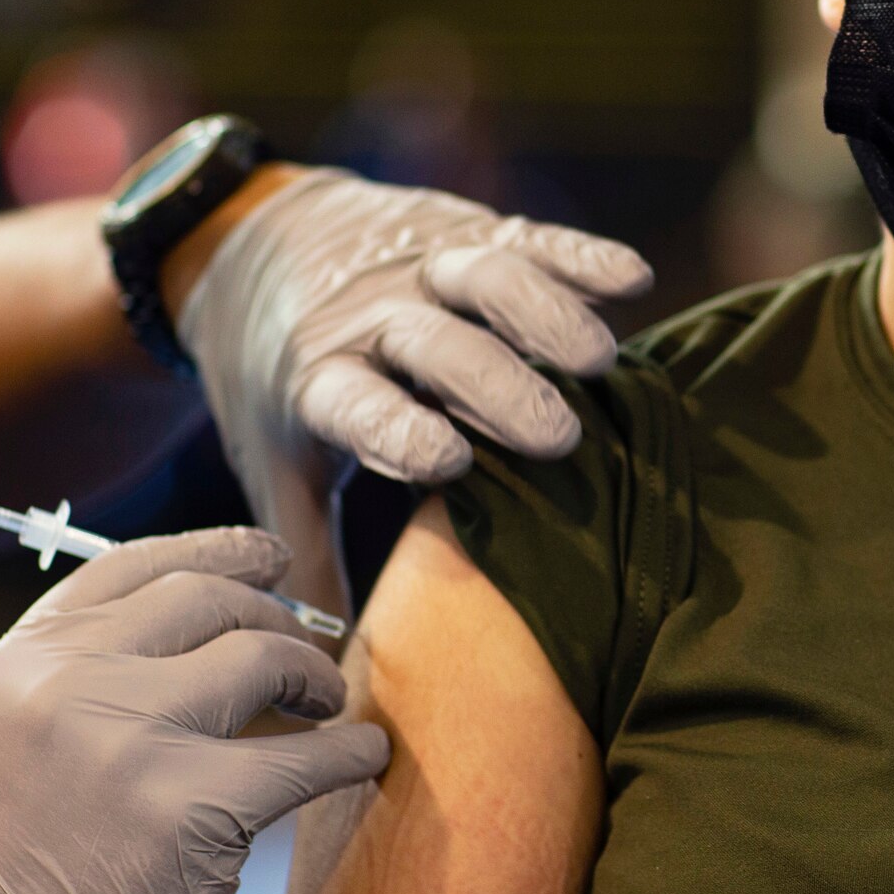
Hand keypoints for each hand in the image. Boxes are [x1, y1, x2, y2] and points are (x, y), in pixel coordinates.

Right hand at [0, 527, 388, 893]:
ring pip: (262, 658)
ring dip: (313, 674)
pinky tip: (362, 756)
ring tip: (327, 702)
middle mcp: (64, 686)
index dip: (216, 549)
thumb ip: (97, 665)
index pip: (133, 566)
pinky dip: (350, 753)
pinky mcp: (188, 808)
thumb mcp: (26, 736)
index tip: (270, 556)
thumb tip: (228, 600)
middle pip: (207, 600)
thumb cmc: (30, 863)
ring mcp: (126, 741)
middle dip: (275, 616)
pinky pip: (307, 756)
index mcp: (21, 663)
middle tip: (310, 648)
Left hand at [174, 167, 652, 603]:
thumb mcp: (276, 460)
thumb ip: (305, 550)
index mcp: (317, 380)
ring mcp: (422, 266)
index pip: (357, 404)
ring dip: (544, 314)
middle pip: (435, 344)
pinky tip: (633, 281)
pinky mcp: (468, 230)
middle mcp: (372, 317)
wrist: (260, 243)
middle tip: (561, 438)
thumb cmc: (280, 380)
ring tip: (600, 362)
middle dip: (497, 386)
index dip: (400, 430)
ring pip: (484, 276)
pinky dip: (580, 256)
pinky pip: (527, 238)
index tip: (452, 465)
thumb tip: (319, 663)